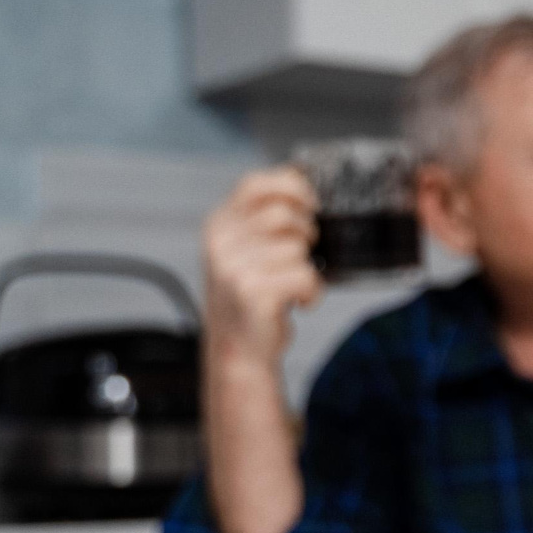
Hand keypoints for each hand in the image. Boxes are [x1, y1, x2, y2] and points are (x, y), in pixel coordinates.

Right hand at [201, 167, 321, 369]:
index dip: (291, 187)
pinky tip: (299, 302)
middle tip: (303, 255)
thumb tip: (303, 180)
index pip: (255, 184)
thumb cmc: (251, 298)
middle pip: (284, 214)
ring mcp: (233, 267)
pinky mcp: (252, 291)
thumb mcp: (248, 251)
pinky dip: (313, 292)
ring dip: (308, 269)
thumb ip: (265, 220)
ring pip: (298, 248)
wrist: (238, 352)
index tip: (311, 202)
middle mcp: (221, 242)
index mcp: (218, 225)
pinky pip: (306, 276)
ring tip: (292, 286)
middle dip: (306, 233)